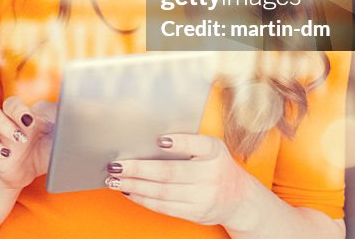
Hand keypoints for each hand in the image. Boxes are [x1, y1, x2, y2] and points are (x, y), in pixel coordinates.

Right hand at [0, 97, 56, 191]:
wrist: (26, 174)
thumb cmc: (45, 152)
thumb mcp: (58, 141)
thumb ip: (65, 127)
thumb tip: (78, 113)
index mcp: (33, 114)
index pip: (35, 100)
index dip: (36, 106)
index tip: (43, 118)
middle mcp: (16, 120)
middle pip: (9, 102)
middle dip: (17, 109)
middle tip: (29, 122)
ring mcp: (3, 134)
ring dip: (5, 125)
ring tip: (20, 139)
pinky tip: (6, 154)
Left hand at [105, 134, 251, 226]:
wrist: (240, 199)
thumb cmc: (218, 167)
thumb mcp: (212, 147)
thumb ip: (189, 142)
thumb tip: (150, 140)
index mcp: (214, 151)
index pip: (197, 144)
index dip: (179, 142)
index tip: (159, 140)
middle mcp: (210, 174)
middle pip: (169, 172)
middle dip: (138, 169)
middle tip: (116, 165)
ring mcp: (203, 196)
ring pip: (162, 192)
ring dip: (134, 186)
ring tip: (114, 180)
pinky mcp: (194, 212)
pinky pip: (164, 206)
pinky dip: (143, 199)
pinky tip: (129, 191)